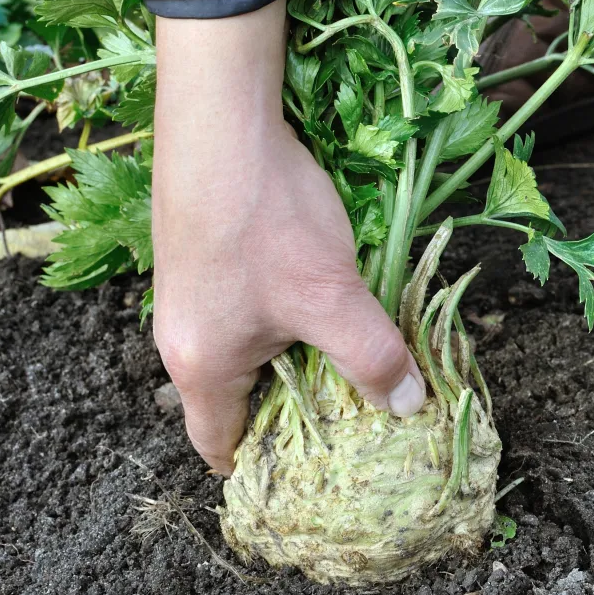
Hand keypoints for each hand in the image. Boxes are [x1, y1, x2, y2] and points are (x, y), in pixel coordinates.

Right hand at [152, 0, 425, 473]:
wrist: (221, 119)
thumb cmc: (266, 218)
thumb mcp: (331, 297)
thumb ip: (372, 358)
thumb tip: (410, 408)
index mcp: (200, 368)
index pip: (221, 447)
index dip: (267, 469)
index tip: (316, 476)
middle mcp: (182, 339)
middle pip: (236, 400)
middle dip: (293, 412)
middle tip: (352, 419)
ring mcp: (190, 294)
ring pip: (246, 350)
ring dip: (294, 358)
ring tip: (349, 360)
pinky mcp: (206, 256)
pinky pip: (246, 310)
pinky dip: (285, 318)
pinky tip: (326, 299)